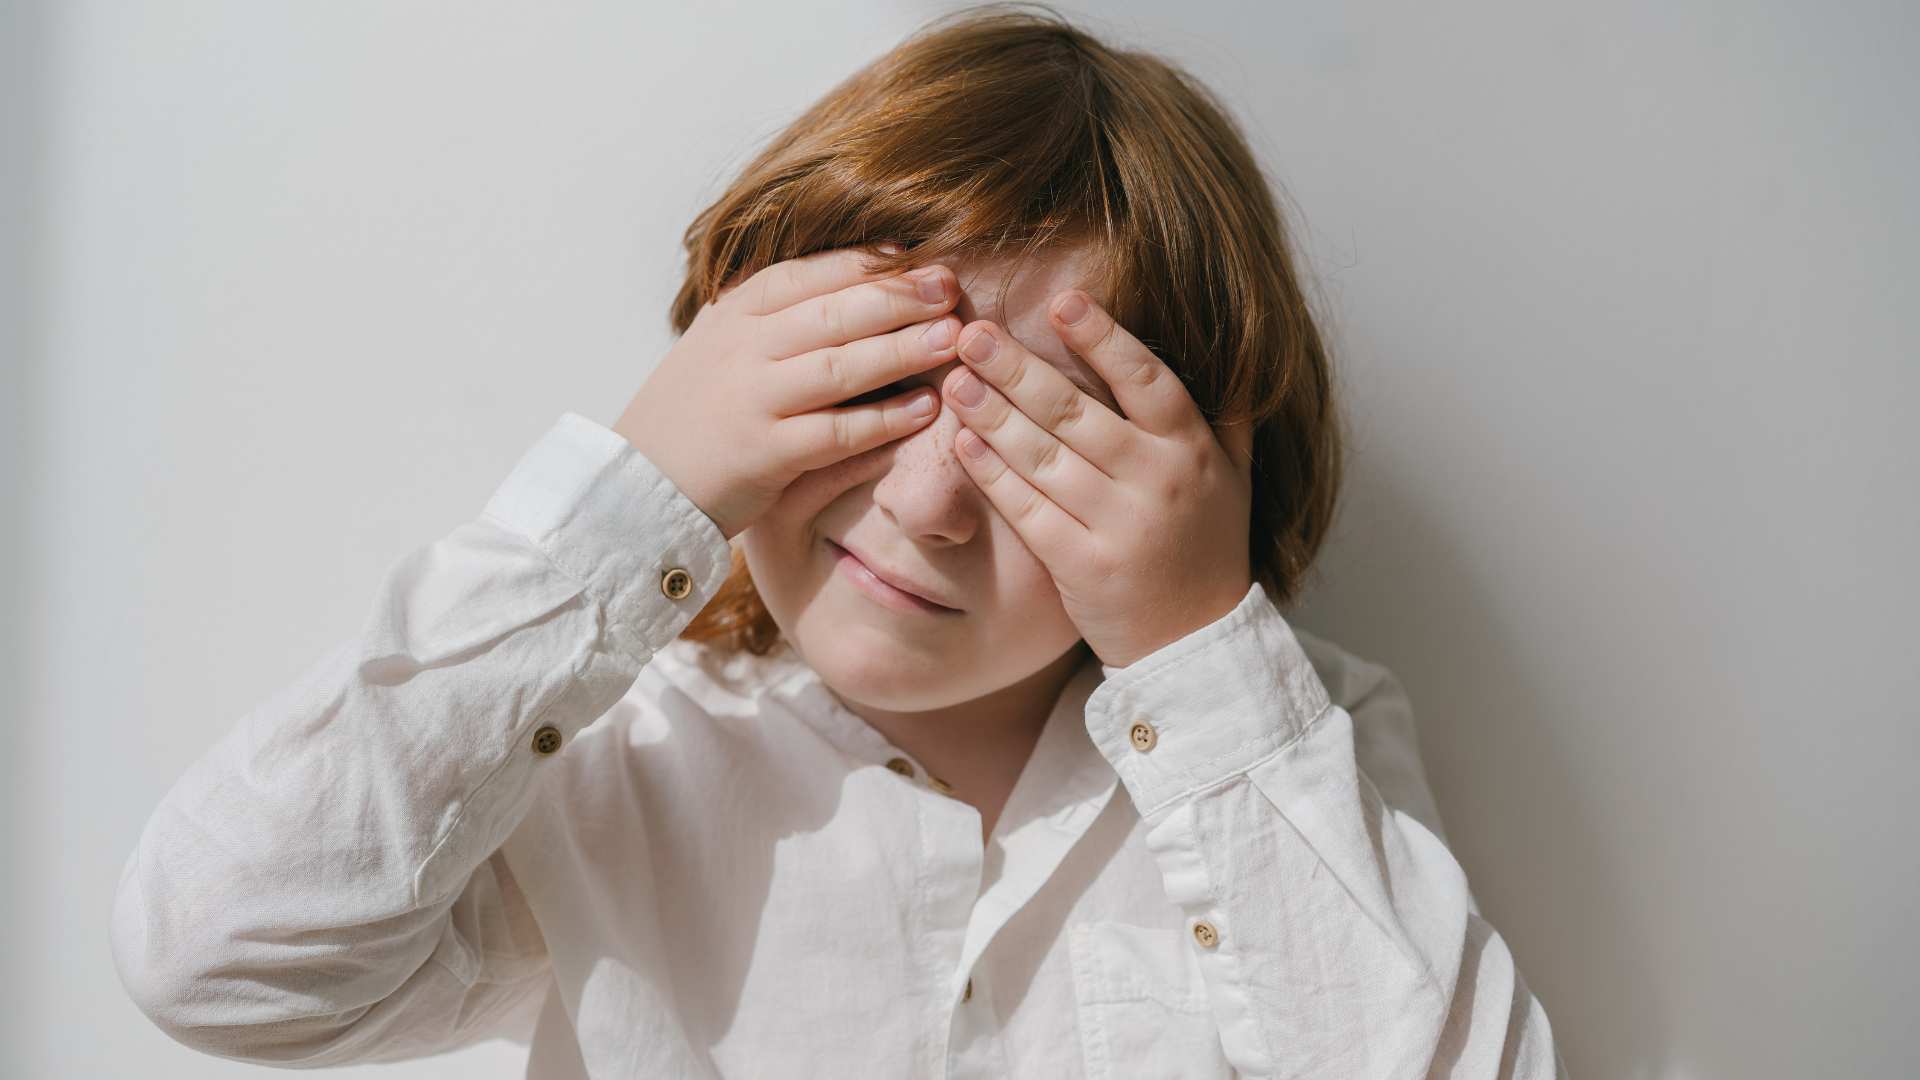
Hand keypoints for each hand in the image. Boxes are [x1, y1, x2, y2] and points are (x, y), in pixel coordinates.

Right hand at [614, 245, 961, 540]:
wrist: (637, 486)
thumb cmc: (693, 415)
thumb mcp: (719, 346)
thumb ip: (770, 316)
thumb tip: (847, 280)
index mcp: (734, 314)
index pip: (809, 274)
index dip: (868, 264)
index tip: (919, 257)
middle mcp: (743, 349)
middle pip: (834, 312)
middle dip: (899, 297)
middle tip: (950, 289)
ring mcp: (753, 400)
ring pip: (841, 366)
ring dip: (903, 350)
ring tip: (952, 338)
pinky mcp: (765, 454)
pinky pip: (837, 432)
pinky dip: (885, 420)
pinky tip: (925, 410)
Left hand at [941, 291, 1254, 668]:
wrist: (1195, 645)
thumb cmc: (1207, 549)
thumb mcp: (1234, 478)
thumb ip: (1228, 415)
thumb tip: (1235, 348)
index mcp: (1191, 450)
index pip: (1146, 379)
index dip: (1103, 338)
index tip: (1063, 300)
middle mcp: (1157, 481)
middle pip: (1077, 413)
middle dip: (1019, 368)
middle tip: (973, 332)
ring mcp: (1118, 526)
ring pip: (1045, 458)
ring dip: (993, 414)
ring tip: (956, 379)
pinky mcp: (1081, 567)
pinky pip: (1028, 510)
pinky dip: (993, 475)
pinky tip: (963, 442)